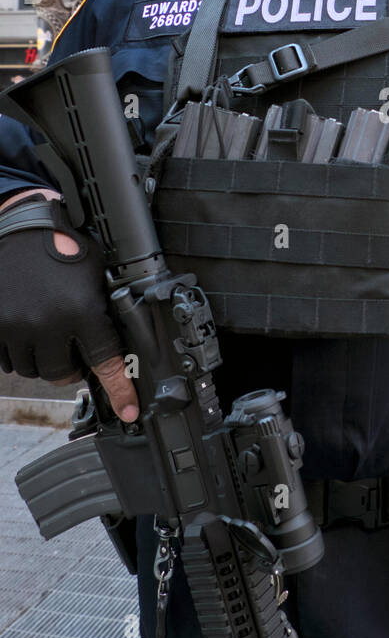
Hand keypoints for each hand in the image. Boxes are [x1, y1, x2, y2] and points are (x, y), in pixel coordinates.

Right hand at [0, 189, 138, 420]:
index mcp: (82, 311)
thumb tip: (121, 347)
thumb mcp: (97, 276)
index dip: (119, 390)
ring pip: (34, 370)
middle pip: (62, 374)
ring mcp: (17, 328)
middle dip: (70, 367)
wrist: (22, 226)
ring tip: (48, 332)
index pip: (106, 362)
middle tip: (73, 350)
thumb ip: (104, 311)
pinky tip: (26, 330)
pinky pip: (8, 361)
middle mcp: (48, 324)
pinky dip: (19, 352)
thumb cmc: (65, 248)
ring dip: (44, 358)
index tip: (128, 411)